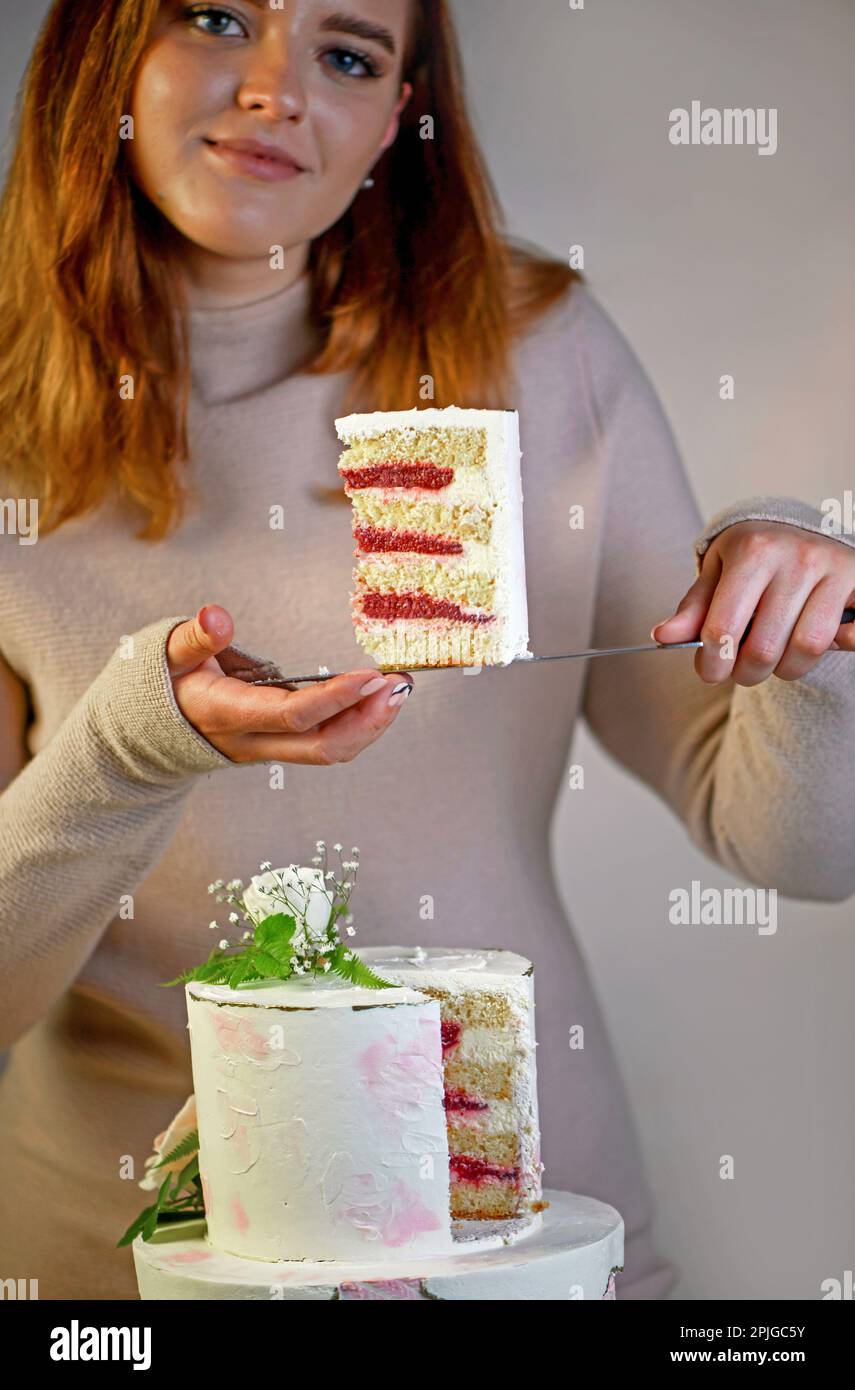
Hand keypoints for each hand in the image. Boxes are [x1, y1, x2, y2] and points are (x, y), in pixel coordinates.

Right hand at [166, 605, 412, 763]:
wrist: (145, 733)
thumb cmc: (161, 686)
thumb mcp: (168, 655)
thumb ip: (195, 637)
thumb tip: (216, 615)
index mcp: (229, 715)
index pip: (293, 714)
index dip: (335, 698)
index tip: (370, 675)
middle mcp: (254, 741)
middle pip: (322, 747)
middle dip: (368, 720)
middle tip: (399, 686)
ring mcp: (269, 749)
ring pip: (329, 751)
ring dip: (370, 725)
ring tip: (397, 690)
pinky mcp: (280, 746)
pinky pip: (325, 744)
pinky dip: (357, 724)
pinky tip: (376, 700)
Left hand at [650, 520, 854, 685]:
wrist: (798, 527)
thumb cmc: (752, 555)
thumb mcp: (717, 572)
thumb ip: (693, 608)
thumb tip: (663, 636)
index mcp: (753, 551)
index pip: (723, 629)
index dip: (711, 664)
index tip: (710, 673)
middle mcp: (796, 556)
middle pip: (764, 648)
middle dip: (746, 673)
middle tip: (741, 671)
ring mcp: (833, 568)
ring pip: (806, 649)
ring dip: (785, 669)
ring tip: (774, 659)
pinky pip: (851, 637)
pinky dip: (839, 647)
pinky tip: (820, 640)